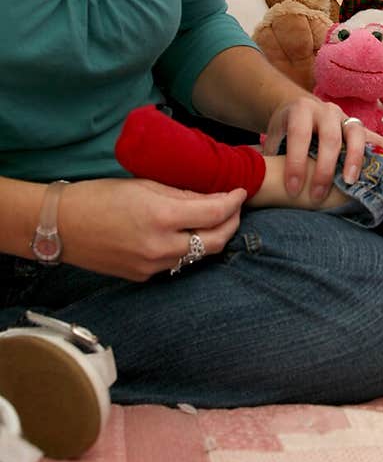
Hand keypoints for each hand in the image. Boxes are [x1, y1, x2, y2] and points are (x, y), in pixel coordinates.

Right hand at [58, 177, 246, 281]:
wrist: (61, 226)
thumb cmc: (98, 196)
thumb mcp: (143, 185)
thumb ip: (180, 193)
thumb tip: (210, 196)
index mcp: (161, 217)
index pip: (214, 214)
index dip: (233, 202)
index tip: (241, 192)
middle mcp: (160, 247)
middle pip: (215, 242)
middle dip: (231, 224)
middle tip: (234, 208)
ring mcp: (151, 266)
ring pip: (197, 255)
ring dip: (211, 238)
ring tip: (214, 220)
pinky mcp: (142, 277)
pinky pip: (175, 263)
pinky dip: (187, 248)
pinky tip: (186, 234)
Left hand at [263, 95, 382, 201]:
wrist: (297, 109)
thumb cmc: (284, 130)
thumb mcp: (272, 135)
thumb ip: (270, 154)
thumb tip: (259, 177)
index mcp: (301, 110)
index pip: (300, 136)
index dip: (297, 163)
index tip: (294, 189)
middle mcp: (326, 110)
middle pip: (330, 137)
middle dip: (326, 168)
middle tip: (319, 195)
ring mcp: (345, 117)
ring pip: (356, 134)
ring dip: (355, 159)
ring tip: (350, 183)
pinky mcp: (358, 127)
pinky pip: (377, 137)